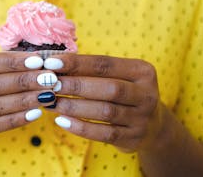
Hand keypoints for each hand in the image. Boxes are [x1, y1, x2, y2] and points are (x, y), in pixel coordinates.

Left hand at [43, 54, 162, 152]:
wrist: (153, 126)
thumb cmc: (123, 93)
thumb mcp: (117, 77)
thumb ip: (91, 70)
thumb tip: (53, 64)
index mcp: (142, 71)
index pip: (105, 64)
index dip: (77, 63)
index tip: (51, 63)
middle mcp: (147, 94)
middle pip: (108, 88)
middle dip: (75, 85)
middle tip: (50, 84)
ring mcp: (142, 118)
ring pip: (105, 111)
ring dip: (74, 107)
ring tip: (51, 102)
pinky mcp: (134, 138)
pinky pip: (104, 133)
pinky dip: (81, 127)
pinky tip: (61, 121)